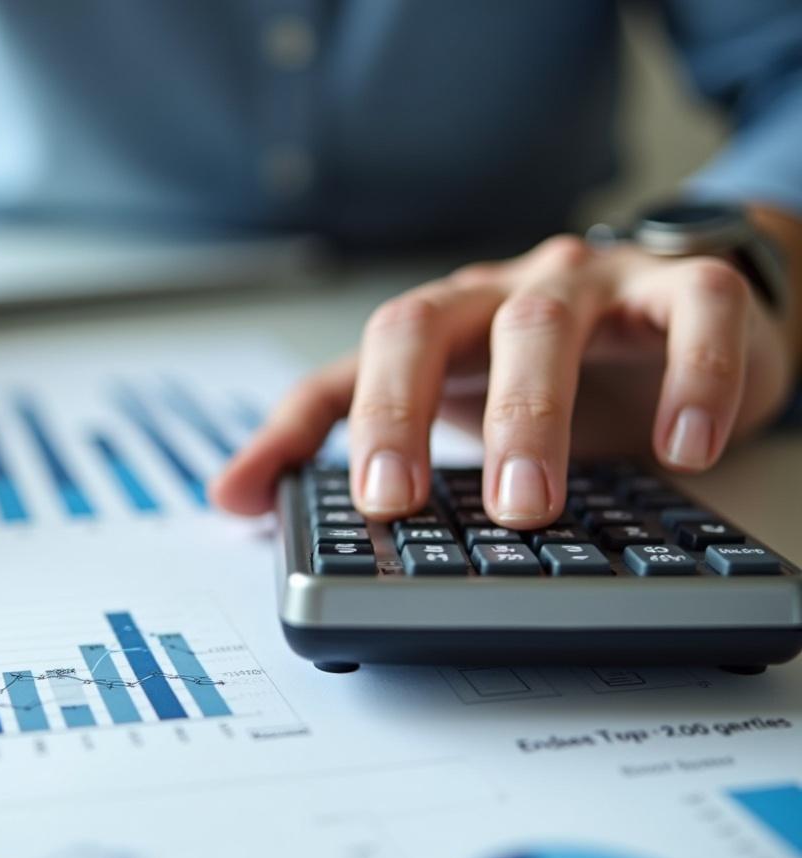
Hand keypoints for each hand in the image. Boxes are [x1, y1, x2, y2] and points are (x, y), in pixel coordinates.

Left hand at [212, 234, 796, 527]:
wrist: (673, 316)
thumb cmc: (538, 370)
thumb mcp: (436, 402)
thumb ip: (336, 437)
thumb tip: (228, 499)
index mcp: (438, 325)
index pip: (365, 358)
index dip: (343, 423)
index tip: (347, 503)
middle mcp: (499, 294)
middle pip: (432, 326)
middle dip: (408, 415)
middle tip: (405, 506)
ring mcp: (590, 288)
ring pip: (545, 325)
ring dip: (530, 414)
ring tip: (528, 504)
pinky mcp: (683, 291)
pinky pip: (692, 314)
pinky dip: (691, 377)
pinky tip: (685, 445)